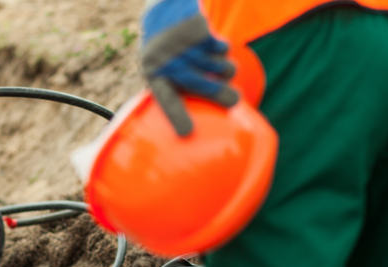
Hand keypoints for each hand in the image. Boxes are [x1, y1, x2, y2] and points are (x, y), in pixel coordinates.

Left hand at [141, 0, 237, 135]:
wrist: (164, 10)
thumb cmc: (164, 49)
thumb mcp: (158, 68)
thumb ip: (171, 87)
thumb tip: (194, 121)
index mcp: (153, 75)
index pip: (166, 100)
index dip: (177, 117)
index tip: (188, 133)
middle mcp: (168, 61)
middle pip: (200, 84)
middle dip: (219, 95)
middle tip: (234, 101)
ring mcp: (185, 45)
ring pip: (218, 66)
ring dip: (225, 70)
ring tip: (219, 68)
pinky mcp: (200, 32)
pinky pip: (223, 49)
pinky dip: (223, 50)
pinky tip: (212, 46)